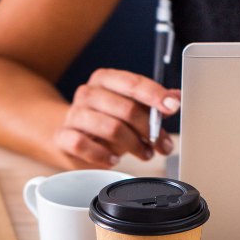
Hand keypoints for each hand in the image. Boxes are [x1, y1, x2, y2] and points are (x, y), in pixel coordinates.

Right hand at [53, 69, 179, 166]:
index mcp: (105, 80)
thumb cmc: (105, 120)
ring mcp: (74, 114)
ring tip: (145, 154)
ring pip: (111, 128)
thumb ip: (153, 104)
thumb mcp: (131, 109)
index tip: (173, 106)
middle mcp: (88, 93)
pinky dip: (103, 155)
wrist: (71, 135)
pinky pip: (83, 145)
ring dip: (134, 145)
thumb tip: (176, 97)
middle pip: (126, 109)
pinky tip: (114, 159)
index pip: (133, 83)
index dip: (155, 95)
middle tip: (162, 145)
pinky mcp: (63, 136)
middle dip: (151, 130)